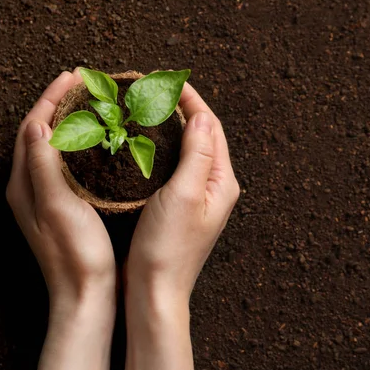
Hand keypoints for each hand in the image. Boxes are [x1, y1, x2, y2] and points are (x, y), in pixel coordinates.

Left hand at [6, 70, 115, 369]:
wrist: (84, 294)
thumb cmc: (73, 252)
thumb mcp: (55, 203)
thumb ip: (41, 163)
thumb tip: (35, 123)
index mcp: (24, 183)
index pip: (32, 128)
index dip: (50, 99)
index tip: (72, 76)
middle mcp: (28, 186)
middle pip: (37, 133)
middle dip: (55, 104)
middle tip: (79, 83)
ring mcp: (43, 197)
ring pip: (50, 146)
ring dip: (64, 121)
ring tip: (85, 103)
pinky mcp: (59, 206)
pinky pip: (62, 162)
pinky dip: (74, 143)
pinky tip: (91, 142)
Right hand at [124, 83, 238, 369]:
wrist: (154, 289)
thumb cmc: (168, 246)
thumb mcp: (185, 193)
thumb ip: (197, 153)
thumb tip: (201, 115)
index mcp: (222, 181)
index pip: (211, 127)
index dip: (192, 100)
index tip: (169, 81)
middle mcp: (214, 188)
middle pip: (203, 136)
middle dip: (184, 110)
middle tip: (158, 90)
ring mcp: (198, 199)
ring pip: (190, 151)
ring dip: (175, 128)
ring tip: (152, 110)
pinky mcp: (181, 208)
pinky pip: (177, 167)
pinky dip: (166, 150)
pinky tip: (148, 146)